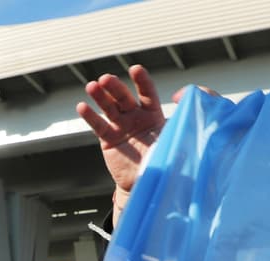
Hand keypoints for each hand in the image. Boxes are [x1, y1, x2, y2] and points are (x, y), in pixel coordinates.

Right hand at [76, 65, 164, 219]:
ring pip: (109, 108)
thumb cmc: (163, 160)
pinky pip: (99, 126)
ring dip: (100, 96)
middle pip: (124, 97)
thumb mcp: (175, 142)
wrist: (146, 181)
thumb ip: (179, 129)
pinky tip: (82, 106)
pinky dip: (90, 116)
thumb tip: (188, 117)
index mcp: (153, 113)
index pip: (147, 93)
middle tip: (105, 79)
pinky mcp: (108, 139)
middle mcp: (135, 116)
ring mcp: (120, 126)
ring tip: (92, 86)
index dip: (141, 81)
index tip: (135, 70)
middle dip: (115, 87)